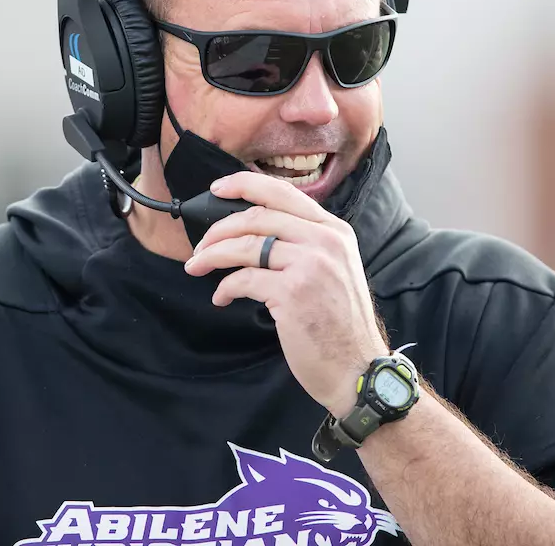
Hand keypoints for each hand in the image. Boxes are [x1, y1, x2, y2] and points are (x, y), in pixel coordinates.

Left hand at [183, 172, 389, 417]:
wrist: (358, 368)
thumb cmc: (340, 325)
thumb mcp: (335, 270)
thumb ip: (306, 245)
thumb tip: (256, 232)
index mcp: (335, 231)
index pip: (283, 193)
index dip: (244, 185)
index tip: (217, 189)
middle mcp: (325, 241)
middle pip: (258, 216)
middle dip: (219, 228)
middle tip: (200, 245)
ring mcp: (310, 265)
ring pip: (246, 244)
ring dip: (213, 255)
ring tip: (197, 266)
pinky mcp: (292, 292)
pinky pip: (243, 279)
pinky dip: (224, 288)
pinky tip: (221, 298)